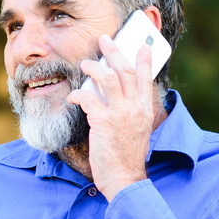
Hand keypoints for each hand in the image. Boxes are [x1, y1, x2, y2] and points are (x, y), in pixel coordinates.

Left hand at [67, 34, 155, 201]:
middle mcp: (135, 109)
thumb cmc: (126, 159)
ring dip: (94, 67)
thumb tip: (115, 98)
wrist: (124, 179)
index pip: (146, 79)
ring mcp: (120, 114)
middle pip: (125, 71)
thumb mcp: (136, 132)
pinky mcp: (103, 122)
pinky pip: (88, 98)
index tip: (142, 45)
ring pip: (107, 78)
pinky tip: (72, 97)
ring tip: (85, 63)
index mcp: (145, 111)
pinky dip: (77, 94)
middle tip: (104, 38)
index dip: (144, 60)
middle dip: (114, 51)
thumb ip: (129, 113)